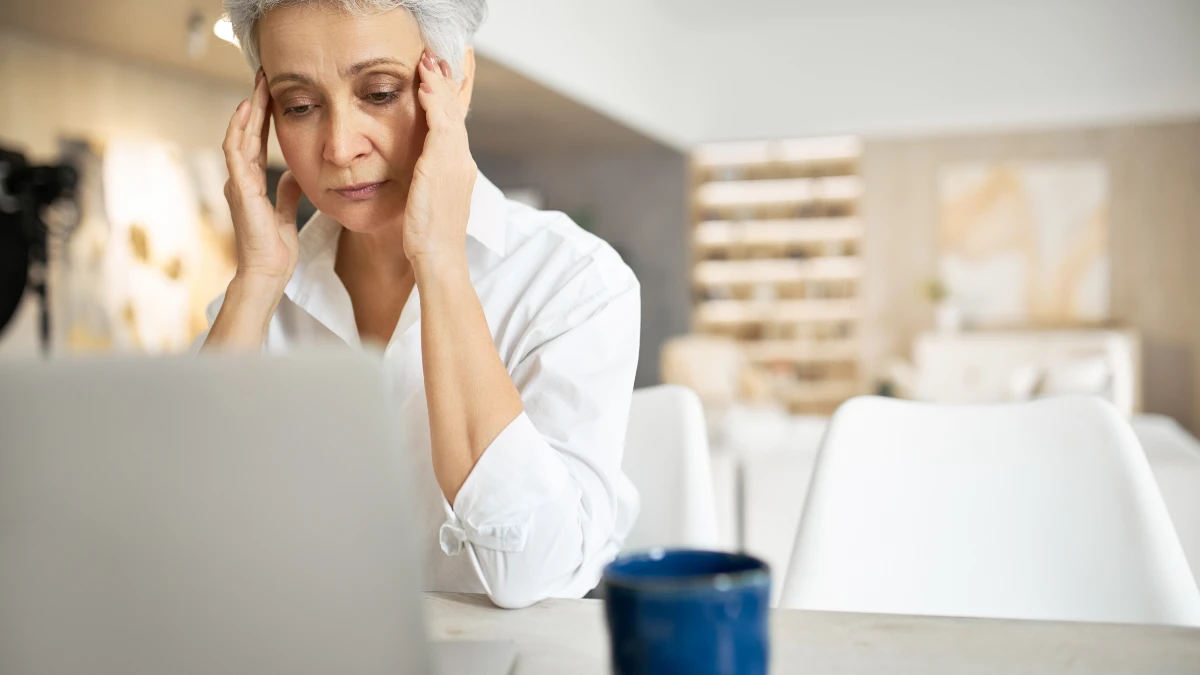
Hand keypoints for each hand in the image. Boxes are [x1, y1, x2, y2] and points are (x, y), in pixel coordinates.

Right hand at [222, 69, 302, 291]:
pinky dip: (239, 130)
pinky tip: (246, 111)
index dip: (262, 117)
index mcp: (251, 182)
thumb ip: (287, 192)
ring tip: (257, 85)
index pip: (256, 141)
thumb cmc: (275, 249)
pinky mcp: (240, 190)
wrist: (269, 272)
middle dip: (255, 104)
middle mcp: (241, 179)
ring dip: (247, 110)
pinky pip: (236, 154)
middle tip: (264, 76)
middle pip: (246, 133)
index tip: (272, 93)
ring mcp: (238, 183)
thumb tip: (293, 174)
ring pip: (239, 136)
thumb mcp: (286, 213)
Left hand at [404, 50, 477, 268]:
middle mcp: (462, 161)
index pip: (454, 126)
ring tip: (428, 61)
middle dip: (447, 83)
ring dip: (439, 84)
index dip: (447, 99)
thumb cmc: (429, 237)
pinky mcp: (443, 165)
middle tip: (437, 57)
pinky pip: (440, 124)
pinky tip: (424, 85)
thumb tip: (419, 174)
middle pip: (456, 113)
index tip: (438, 77)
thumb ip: (427, 181)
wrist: (439, 257)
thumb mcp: (428, 202)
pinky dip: (434, 102)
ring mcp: (455, 162)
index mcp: (458, 169)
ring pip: (450, 113)